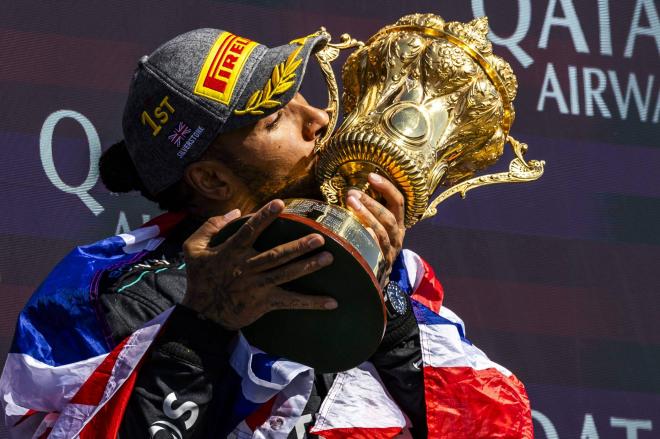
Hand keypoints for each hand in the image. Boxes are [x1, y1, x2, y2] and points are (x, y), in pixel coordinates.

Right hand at [181, 199, 336, 329]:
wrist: (201, 314)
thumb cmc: (199, 277)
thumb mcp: (193, 248)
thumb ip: (211, 226)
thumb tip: (235, 210)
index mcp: (231, 252)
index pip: (249, 231)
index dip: (264, 217)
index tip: (280, 203)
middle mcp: (247, 268)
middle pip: (276, 255)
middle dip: (298, 246)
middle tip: (320, 237)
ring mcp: (258, 286)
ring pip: (286, 274)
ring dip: (308, 266)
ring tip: (329, 257)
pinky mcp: (265, 302)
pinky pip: (291, 302)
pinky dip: (312, 303)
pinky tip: (332, 302)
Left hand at [346, 173, 405, 284]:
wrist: (374, 281)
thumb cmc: (369, 247)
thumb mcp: (373, 228)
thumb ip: (365, 212)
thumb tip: (347, 192)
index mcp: (398, 224)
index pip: (398, 201)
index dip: (386, 187)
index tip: (371, 176)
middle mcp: (397, 237)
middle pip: (389, 216)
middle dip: (371, 202)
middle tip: (352, 193)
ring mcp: (390, 251)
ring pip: (382, 231)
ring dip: (366, 215)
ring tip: (350, 204)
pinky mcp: (381, 263)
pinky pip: (376, 249)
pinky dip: (369, 238)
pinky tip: (359, 230)